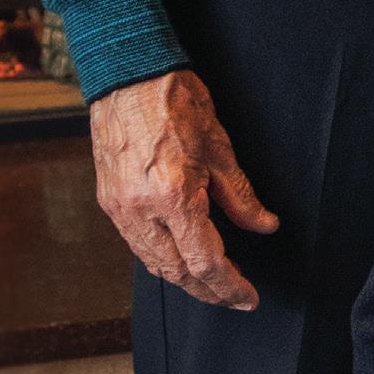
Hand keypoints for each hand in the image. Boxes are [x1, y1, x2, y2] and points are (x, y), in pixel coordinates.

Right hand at [89, 68, 277, 311]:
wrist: (127, 75)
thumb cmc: (176, 102)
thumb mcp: (220, 147)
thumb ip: (241, 196)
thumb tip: (264, 225)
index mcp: (173, 196)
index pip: (206, 261)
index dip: (230, 286)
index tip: (249, 299)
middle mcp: (140, 210)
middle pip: (177, 272)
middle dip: (208, 291)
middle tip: (235, 298)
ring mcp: (119, 207)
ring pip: (153, 263)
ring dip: (184, 280)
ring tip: (212, 284)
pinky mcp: (108, 200)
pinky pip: (136, 244)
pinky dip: (160, 260)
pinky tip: (179, 260)